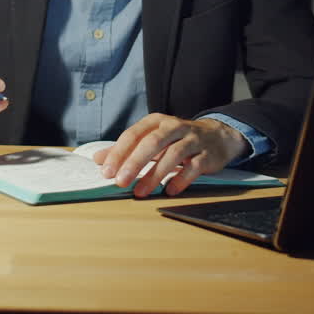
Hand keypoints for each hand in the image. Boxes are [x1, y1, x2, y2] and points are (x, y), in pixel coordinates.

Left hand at [91, 114, 247, 197]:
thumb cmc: (176, 139)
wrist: (216, 137)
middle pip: (152, 142)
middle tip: (120, 181)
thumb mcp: (150, 139)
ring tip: (141, 192)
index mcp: (156, 122)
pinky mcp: (207, 155)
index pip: (133, 135)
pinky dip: (180, 179)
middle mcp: (174, 127)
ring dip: (154, 175)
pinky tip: (169, 191)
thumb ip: (125, 149)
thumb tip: (98, 159)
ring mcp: (192, 140)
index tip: (106, 171)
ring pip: (172, 155)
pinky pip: (193, 167)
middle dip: (134, 163)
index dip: (118, 153)